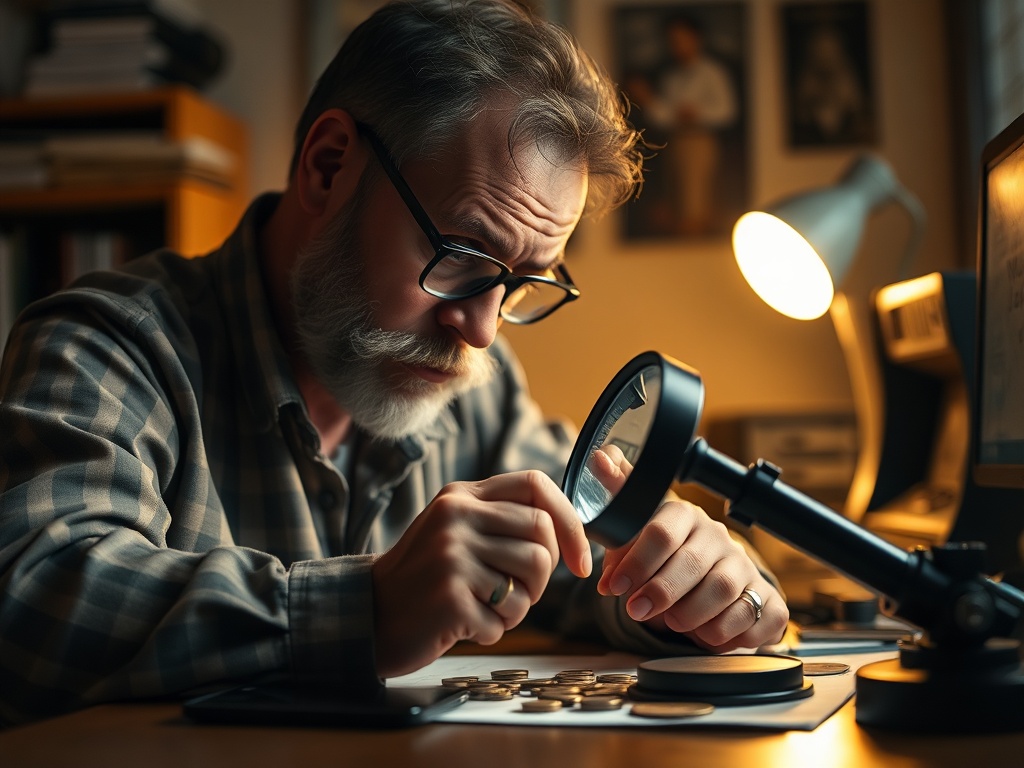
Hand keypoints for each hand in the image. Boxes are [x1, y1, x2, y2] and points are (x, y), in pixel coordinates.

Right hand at [371, 470, 591, 677]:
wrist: (370, 615)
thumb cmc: (425, 578)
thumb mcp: (455, 530)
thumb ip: (500, 519)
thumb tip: (568, 530)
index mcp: (462, 496)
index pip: (536, 485)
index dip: (570, 521)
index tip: (579, 559)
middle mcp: (456, 517)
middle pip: (542, 537)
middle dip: (544, 576)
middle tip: (518, 593)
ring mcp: (451, 556)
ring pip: (532, 582)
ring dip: (518, 607)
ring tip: (487, 607)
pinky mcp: (449, 597)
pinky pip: (504, 620)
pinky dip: (492, 631)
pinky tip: (464, 624)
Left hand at [598, 498, 787, 651]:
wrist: (703, 578)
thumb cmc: (661, 554)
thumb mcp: (631, 531)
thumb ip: (615, 499)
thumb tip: (601, 459)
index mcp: (683, 516)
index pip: (663, 532)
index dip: (637, 562)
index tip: (615, 586)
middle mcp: (718, 538)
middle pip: (694, 563)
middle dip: (661, 591)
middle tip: (637, 610)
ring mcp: (746, 567)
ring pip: (724, 590)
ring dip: (692, 614)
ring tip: (671, 623)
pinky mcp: (768, 599)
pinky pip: (756, 618)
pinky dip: (728, 633)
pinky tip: (707, 635)